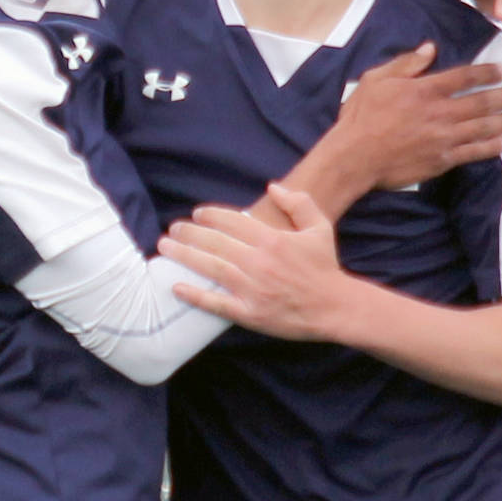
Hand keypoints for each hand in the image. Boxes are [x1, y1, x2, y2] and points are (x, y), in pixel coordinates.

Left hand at [163, 185, 348, 339]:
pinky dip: (196, 296)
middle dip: (189, 233)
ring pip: (211, 268)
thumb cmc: (325, 267)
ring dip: (185, 257)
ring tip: (165, 249)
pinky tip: (177, 287)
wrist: (335, 307)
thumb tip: (272, 186)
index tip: (196, 214)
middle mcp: (260, 262)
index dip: (210, 215)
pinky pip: (217, 303)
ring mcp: (253, 289)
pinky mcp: (251, 314)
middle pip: (215, 243)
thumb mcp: (319, 227)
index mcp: (273, 240)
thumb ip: (298, 202)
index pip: (233, 221)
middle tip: (172, 229)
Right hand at [336, 42, 501, 189]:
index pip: (465, 77)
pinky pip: (472, 153)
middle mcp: (439, 112)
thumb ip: (406, 63)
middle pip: (481, 102)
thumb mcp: (377, 79)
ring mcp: (442, 138)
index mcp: (425, 90)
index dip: (488, 73)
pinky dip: (491, 147)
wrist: (354, 157)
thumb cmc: (361, 117)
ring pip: (483, 127)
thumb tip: (430, 48)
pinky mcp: (441, 160)